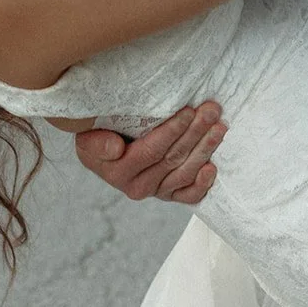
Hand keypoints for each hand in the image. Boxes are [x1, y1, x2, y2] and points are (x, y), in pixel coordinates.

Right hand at [75, 103, 226, 204]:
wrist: (103, 151)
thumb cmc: (98, 136)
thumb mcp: (87, 137)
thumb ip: (97, 143)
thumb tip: (116, 148)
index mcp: (118, 172)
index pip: (152, 151)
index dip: (172, 131)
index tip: (189, 110)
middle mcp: (137, 187)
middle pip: (173, 158)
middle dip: (195, 132)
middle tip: (212, 110)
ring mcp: (156, 192)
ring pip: (185, 172)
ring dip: (205, 148)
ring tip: (219, 126)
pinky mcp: (169, 195)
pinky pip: (189, 195)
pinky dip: (203, 184)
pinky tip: (213, 168)